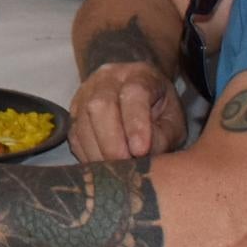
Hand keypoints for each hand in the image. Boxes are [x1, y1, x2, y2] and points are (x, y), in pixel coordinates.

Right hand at [70, 60, 185, 162]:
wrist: (139, 95)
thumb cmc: (160, 110)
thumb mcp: (173, 122)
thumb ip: (163, 137)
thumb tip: (141, 155)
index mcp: (140, 75)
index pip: (134, 93)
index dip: (136, 123)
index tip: (140, 150)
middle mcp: (108, 78)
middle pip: (100, 105)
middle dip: (111, 142)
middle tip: (125, 167)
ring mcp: (85, 93)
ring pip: (82, 123)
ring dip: (98, 153)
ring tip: (115, 171)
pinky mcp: (73, 112)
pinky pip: (74, 136)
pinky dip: (87, 155)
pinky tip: (102, 166)